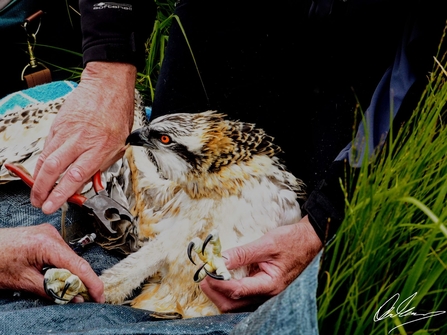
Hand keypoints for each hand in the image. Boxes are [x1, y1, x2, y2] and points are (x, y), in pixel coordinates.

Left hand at [0, 224, 103, 301]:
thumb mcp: (22, 281)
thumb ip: (51, 290)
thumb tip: (73, 297)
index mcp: (46, 243)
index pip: (78, 265)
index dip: (92, 283)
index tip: (99, 296)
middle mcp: (51, 234)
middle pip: (76, 261)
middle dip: (82, 281)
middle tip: (86, 298)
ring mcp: (49, 233)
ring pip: (70, 258)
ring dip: (71, 275)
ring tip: (70, 290)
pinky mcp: (46, 236)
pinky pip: (62, 254)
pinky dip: (63, 267)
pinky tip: (60, 278)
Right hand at [30, 61, 136, 213]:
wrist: (107, 86)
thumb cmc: (117, 113)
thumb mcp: (119, 144)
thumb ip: (102, 164)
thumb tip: (88, 182)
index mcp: (99, 148)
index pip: (75, 176)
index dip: (61, 194)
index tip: (52, 205)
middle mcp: (81, 141)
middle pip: (54, 169)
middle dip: (42, 190)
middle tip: (38, 202)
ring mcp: (67, 132)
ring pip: (46, 159)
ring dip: (38, 178)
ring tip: (36, 191)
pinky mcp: (58, 125)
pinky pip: (47, 147)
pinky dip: (42, 161)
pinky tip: (41, 171)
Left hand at [200, 216, 322, 311]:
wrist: (309, 241)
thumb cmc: (292, 241)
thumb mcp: (266, 244)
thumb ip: (242, 253)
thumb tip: (219, 259)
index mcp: (270, 285)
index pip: (237, 290)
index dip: (218, 283)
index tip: (205, 271)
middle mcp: (268, 295)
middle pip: (233, 304)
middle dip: (214, 292)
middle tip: (202, 276)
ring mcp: (265, 295)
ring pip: (236, 304)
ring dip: (219, 293)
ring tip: (208, 277)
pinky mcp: (263, 290)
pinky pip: (242, 297)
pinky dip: (228, 290)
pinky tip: (222, 279)